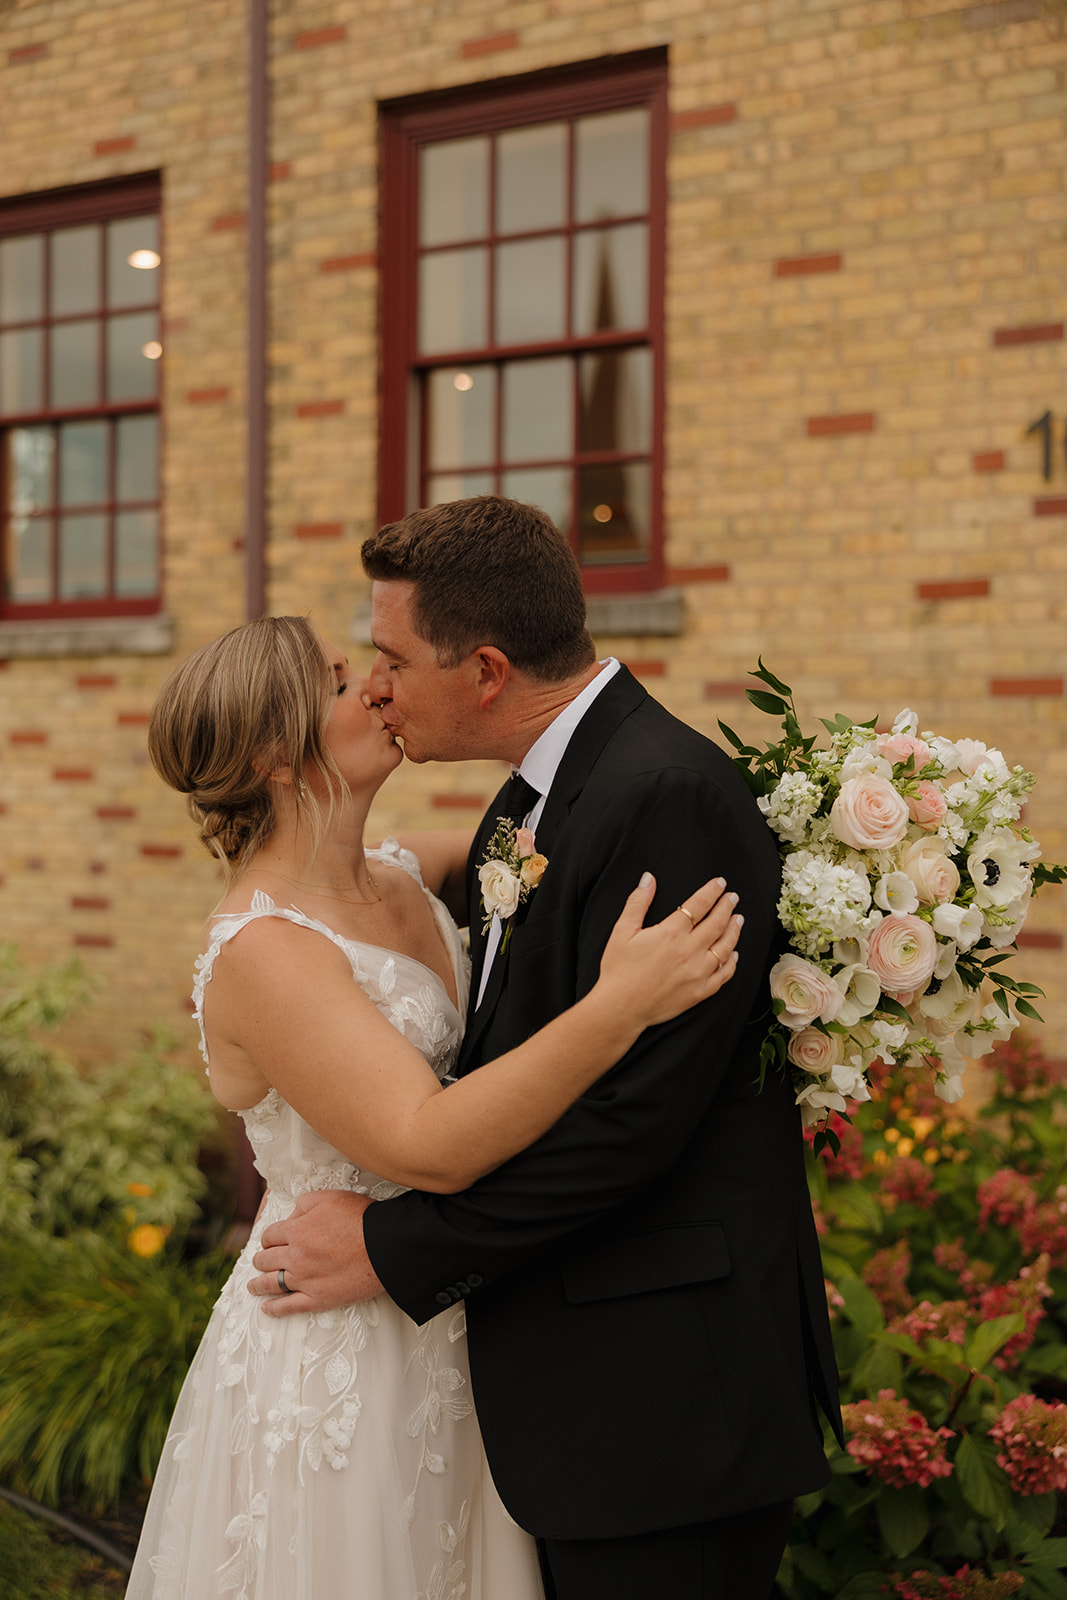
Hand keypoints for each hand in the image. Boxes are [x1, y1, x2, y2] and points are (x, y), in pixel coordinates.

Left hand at [248, 1190, 383, 1316]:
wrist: (385, 1247)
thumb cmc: (360, 1218)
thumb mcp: (330, 1197)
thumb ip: (304, 1203)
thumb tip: (290, 1216)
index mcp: (296, 1230)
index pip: (270, 1235)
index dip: (269, 1238)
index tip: (271, 1241)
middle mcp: (295, 1257)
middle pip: (266, 1260)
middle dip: (261, 1259)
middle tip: (261, 1261)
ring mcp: (304, 1280)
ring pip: (270, 1284)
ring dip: (257, 1284)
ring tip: (252, 1286)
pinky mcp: (317, 1299)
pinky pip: (288, 1307)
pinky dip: (273, 1309)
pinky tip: (265, 1308)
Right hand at [599, 873, 740, 1026]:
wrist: (621, 1007)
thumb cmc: (619, 969)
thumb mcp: (622, 931)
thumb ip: (637, 902)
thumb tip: (648, 879)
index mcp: (671, 933)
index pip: (699, 904)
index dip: (712, 891)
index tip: (720, 883)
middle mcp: (689, 951)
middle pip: (717, 923)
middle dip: (727, 907)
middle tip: (733, 897)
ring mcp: (698, 973)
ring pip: (725, 947)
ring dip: (734, 930)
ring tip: (738, 919)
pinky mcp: (700, 991)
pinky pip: (724, 974)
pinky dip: (732, 962)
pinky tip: (733, 953)